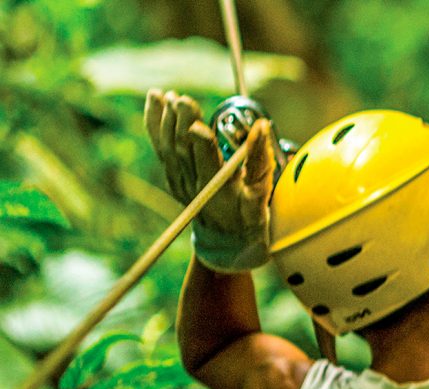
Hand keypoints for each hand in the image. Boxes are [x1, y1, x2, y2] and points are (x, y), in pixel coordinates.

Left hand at [144, 89, 274, 272]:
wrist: (226, 239)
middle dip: (182, 123)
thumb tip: (261, 126)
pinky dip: (155, 122)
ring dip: (166, 119)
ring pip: (169, 147)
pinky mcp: (172, 176)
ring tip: (171, 96)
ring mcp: (179, 182)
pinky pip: (160, 147)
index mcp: (218, 191)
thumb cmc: (249, 214)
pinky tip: (155, 99)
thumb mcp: (261, 192)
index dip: (201, 145)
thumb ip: (260, 160)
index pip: (206, 165)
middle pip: (184, 151)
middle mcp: (193, 186)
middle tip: (183, 100)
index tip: (199, 127)